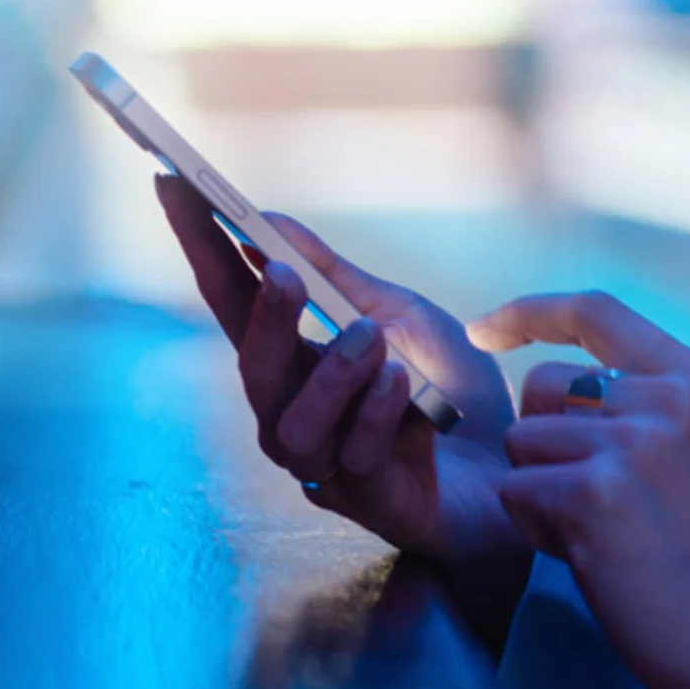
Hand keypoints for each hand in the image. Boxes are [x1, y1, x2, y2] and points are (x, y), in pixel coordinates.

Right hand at [157, 174, 522, 572]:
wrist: (516, 460)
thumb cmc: (450, 389)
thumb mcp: (397, 313)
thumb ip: (334, 277)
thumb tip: (269, 219)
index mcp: (296, 362)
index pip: (233, 301)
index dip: (200, 247)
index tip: (173, 185)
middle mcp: (296, 414)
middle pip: (252, 370)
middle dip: (263, 318)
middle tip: (283, 274)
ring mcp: (328, 465)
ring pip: (292, 424)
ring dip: (332, 371)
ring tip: (372, 337)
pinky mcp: (371, 503)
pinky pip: (355, 458)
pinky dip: (377, 413)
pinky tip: (402, 385)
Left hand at [468, 291, 689, 688]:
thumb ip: (653, 404)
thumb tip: (572, 387)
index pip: (597, 310)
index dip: (531, 313)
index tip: (484, 328)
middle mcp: (667, 396)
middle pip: (543, 382)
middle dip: (542, 439)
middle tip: (589, 496)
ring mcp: (632, 441)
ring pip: (523, 440)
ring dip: (540, 490)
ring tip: (594, 531)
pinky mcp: (594, 492)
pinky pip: (517, 491)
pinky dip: (535, 528)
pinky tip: (585, 555)